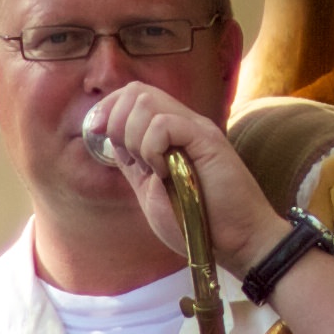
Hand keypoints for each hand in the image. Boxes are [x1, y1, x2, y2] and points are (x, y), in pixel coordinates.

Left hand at [76, 85, 283, 270]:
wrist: (237, 242)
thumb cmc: (199, 222)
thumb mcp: (152, 190)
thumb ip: (135, 163)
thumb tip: (110, 140)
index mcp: (170, 134)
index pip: (132, 94)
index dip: (107, 109)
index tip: (96, 134)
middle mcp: (185, 124)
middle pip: (136, 91)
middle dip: (116, 122)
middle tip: (133, 159)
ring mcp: (197, 130)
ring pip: (145, 103)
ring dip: (135, 139)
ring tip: (154, 169)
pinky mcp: (208, 140)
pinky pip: (164, 124)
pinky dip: (153, 149)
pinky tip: (167, 173)